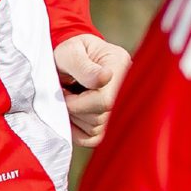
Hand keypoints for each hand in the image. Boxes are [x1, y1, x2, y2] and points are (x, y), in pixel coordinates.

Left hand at [53, 33, 130, 147]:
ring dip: (75, 117)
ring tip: (71, 97)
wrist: (71, 59)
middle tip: (64, 92)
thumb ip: (83, 66)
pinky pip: (93, 138)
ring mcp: (121, 108)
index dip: (76, 102)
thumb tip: (105, 78)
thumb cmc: (71, 53)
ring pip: (96, 129)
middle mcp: (127, 90)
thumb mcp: (71, 52)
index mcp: (120, 66)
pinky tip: (73, 113)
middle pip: (99, 117)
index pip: (104, 101)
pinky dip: (77, 130)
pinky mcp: (110, 123)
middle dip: (74, 108)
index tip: (63, 90)